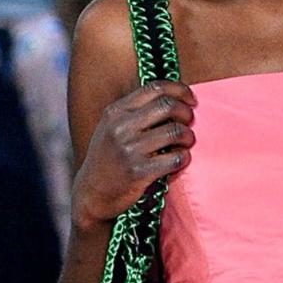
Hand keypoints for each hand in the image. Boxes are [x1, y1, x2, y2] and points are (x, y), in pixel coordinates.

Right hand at [71, 80, 196, 230]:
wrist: (91, 194)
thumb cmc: (107, 159)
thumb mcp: (111, 128)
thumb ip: (134, 112)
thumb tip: (172, 98)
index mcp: (115, 111)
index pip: (154, 88)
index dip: (179, 90)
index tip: (191, 100)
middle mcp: (120, 127)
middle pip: (167, 106)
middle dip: (186, 112)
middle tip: (190, 122)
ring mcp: (129, 149)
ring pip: (174, 132)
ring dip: (188, 136)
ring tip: (187, 142)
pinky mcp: (138, 172)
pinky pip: (174, 159)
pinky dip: (184, 157)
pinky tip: (181, 159)